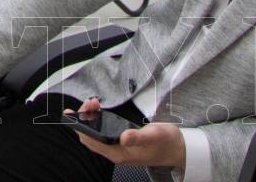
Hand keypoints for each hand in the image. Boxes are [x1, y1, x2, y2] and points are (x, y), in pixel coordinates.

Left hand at [67, 98, 185, 169]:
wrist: (178, 150)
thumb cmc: (167, 143)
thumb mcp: (155, 135)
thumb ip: (139, 136)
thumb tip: (124, 137)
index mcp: (120, 153)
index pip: (92, 141)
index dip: (81, 127)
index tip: (77, 111)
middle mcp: (115, 153)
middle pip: (90, 137)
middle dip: (85, 118)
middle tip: (91, 101)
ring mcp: (118, 148)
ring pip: (95, 135)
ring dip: (90, 119)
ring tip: (94, 103)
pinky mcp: (121, 143)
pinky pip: (102, 133)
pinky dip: (97, 121)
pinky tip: (98, 111)